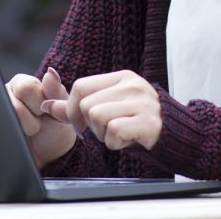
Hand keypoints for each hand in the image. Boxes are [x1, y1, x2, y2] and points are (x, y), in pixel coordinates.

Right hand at [6, 68, 76, 167]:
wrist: (47, 157)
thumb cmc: (55, 130)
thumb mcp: (62, 110)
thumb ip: (57, 92)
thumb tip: (50, 72)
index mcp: (25, 83)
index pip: (26, 87)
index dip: (40, 102)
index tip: (46, 110)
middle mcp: (8, 93)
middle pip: (14, 103)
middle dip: (32, 117)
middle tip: (38, 121)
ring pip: (9, 117)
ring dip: (25, 129)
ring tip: (30, 130)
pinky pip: (2, 130)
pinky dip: (17, 136)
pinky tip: (21, 135)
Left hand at [41, 69, 161, 151]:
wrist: (176, 134)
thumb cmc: (136, 120)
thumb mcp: (109, 105)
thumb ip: (77, 105)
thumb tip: (45, 105)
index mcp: (121, 77)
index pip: (80, 86)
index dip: (72, 109)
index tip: (81, 123)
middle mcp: (132, 86)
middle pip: (86, 105)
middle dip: (90, 125)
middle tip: (106, 130)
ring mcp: (142, 103)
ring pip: (97, 118)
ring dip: (103, 136)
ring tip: (118, 134)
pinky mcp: (148, 123)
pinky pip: (114, 132)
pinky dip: (115, 144)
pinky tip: (127, 140)